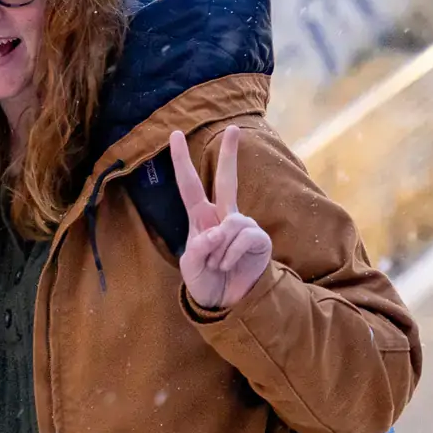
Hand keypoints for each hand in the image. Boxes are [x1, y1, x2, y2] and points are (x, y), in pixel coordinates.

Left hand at [169, 126, 274, 312]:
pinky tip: (231, 267)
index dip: (181, 161)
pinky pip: (243, 238)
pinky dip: (231, 256)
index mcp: (202, 219)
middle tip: (234, 128)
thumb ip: (198, 249)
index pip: (190, 186)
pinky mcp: (259, 239)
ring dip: (220, 251)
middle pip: (227, 180)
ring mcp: (243, 226)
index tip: (174, 135)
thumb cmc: (207, 283)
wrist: (228, 304)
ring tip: (219, 266)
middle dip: (231, 154)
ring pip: (230, 224)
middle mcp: (224, 217)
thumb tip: (216, 232)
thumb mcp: (191, 268)